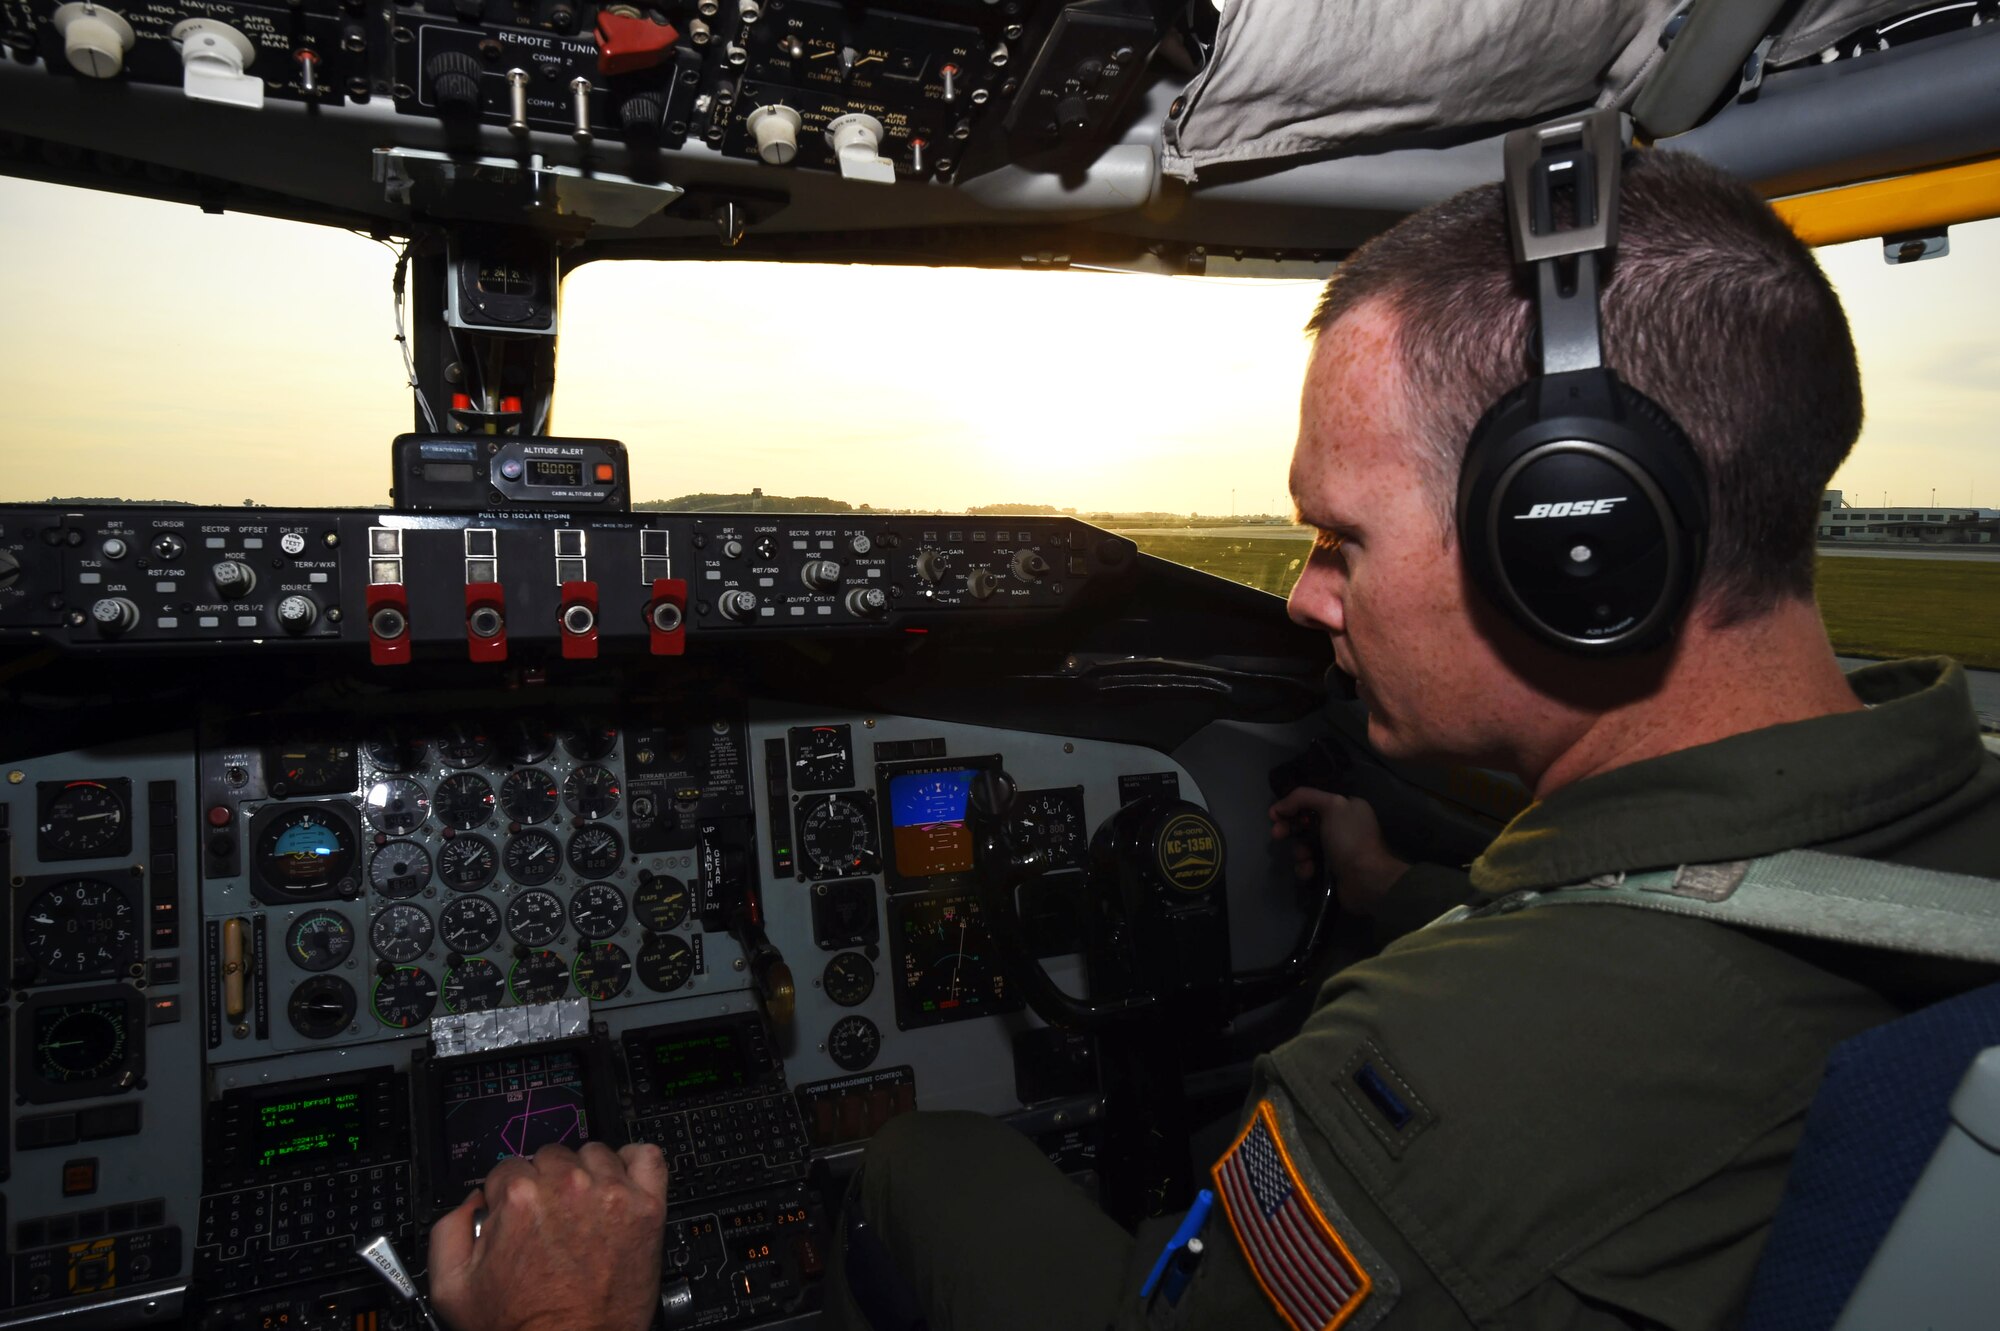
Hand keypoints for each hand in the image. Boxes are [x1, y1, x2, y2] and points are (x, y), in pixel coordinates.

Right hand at [429, 1142, 667, 1330]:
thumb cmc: (523, 1326)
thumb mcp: (453, 1289)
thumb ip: (448, 1230)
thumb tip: (471, 1201)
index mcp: (520, 1199)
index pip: (509, 1167)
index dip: (509, 1194)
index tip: (518, 1214)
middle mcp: (568, 1187)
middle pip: (551, 1156)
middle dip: (545, 1183)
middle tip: (549, 1218)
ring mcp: (612, 1194)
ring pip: (594, 1153)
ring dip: (586, 1173)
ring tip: (583, 1208)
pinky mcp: (646, 1207)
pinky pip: (646, 1157)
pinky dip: (635, 1163)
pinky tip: (621, 1184)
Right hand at [1268, 787, 1407, 917]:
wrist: (1367, 880)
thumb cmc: (1350, 839)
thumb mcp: (1332, 806)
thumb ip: (1304, 797)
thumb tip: (1280, 806)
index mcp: (1347, 808)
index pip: (1312, 801)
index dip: (1292, 806)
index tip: (1275, 814)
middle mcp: (1342, 827)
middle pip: (1305, 823)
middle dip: (1288, 828)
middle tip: (1276, 834)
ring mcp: (1336, 850)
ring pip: (1304, 846)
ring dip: (1299, 852)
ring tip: (1305, 858)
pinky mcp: (1330, 871)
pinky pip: (1308, 865)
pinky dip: (1306, 868)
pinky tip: (1310, 871)